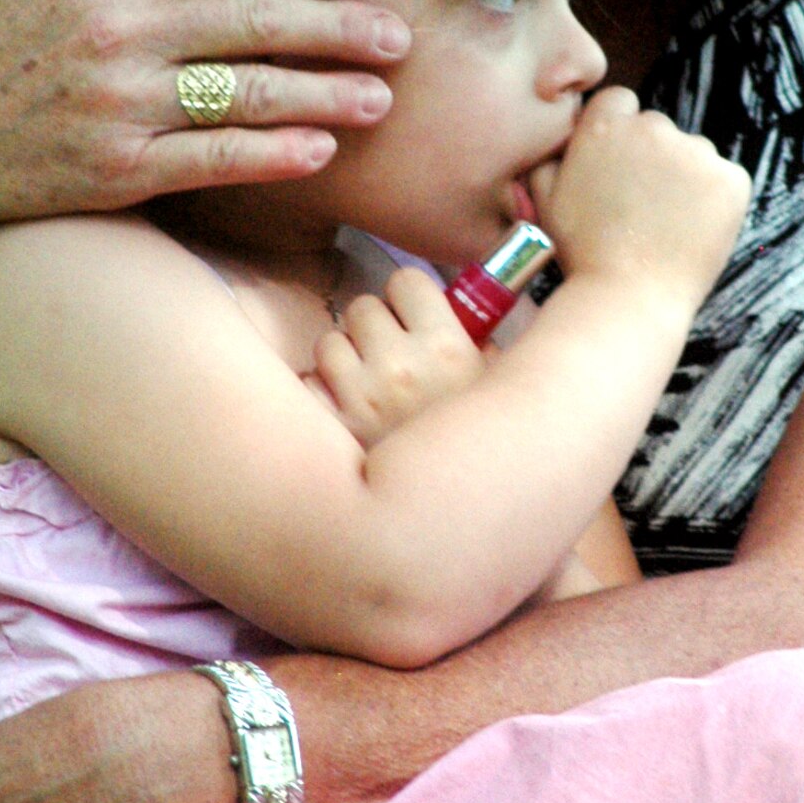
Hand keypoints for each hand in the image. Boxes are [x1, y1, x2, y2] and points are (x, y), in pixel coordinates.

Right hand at [0, 0, 411, 244]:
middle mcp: (120, 35)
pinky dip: (267, 155)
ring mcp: (122, 106)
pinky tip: (317, 150)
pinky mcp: (119, 171)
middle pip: (249, 18)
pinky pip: (210, 160)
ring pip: (242, 94)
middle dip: (333, 26)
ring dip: (319, 94)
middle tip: (399, 31)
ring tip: (381, 97)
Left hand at [312, 268, 485, 446]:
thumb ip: (477, 342)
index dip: (407, 297)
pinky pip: (309, 382)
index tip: (412, 315)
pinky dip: (322, 393)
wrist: (445, 522)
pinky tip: (346, 409)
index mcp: (448, 348)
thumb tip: (462, 307)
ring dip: (345, 357)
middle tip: (389, 353)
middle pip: (363, 306)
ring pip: (330, 341)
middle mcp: (401, 366)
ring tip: (367, 384)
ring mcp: (360, 397)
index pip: (406, 280)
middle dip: (374, 326)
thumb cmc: (476, 450)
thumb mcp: (495, 389)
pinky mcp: (330, 426)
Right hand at [530, 86, 750, 308]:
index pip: (620, 103)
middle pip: (657, 128)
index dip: (618, 135)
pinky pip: (725, 179)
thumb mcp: (545, 199)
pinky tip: (693, 230)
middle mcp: (653, 128)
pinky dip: (714, 200)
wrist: (628, 298)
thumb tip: (564, 141)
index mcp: (606, 125)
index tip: (618, 167)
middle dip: (651, 157)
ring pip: (692, 154)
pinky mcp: (731, 180)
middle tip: (640, 205)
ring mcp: (697, 152)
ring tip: (665, 224)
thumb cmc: (582, 253)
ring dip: (684, 177)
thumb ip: (549, 157)